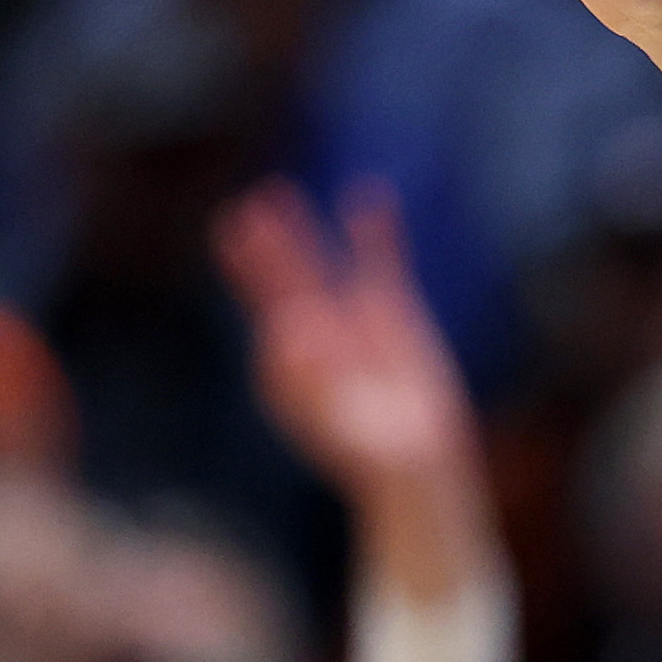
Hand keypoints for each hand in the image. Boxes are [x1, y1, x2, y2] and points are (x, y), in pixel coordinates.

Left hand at [220, 177, 469, 496]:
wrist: (422, 468)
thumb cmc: (380, 465)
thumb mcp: (348, 432)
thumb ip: (316, 388)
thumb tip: (290, 338)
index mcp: (290, 376)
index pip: (275, 335)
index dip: (269, 312)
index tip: (283, 311)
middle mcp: (313, 343)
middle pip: (283, 290)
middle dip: (262, 256)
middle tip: (238, 217)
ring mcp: (350, 324)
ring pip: (320, 270)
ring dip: (298, 234)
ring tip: (275, 193)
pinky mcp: (392, 314)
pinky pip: (382, 264)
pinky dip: (376, 234)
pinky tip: (371, 196)